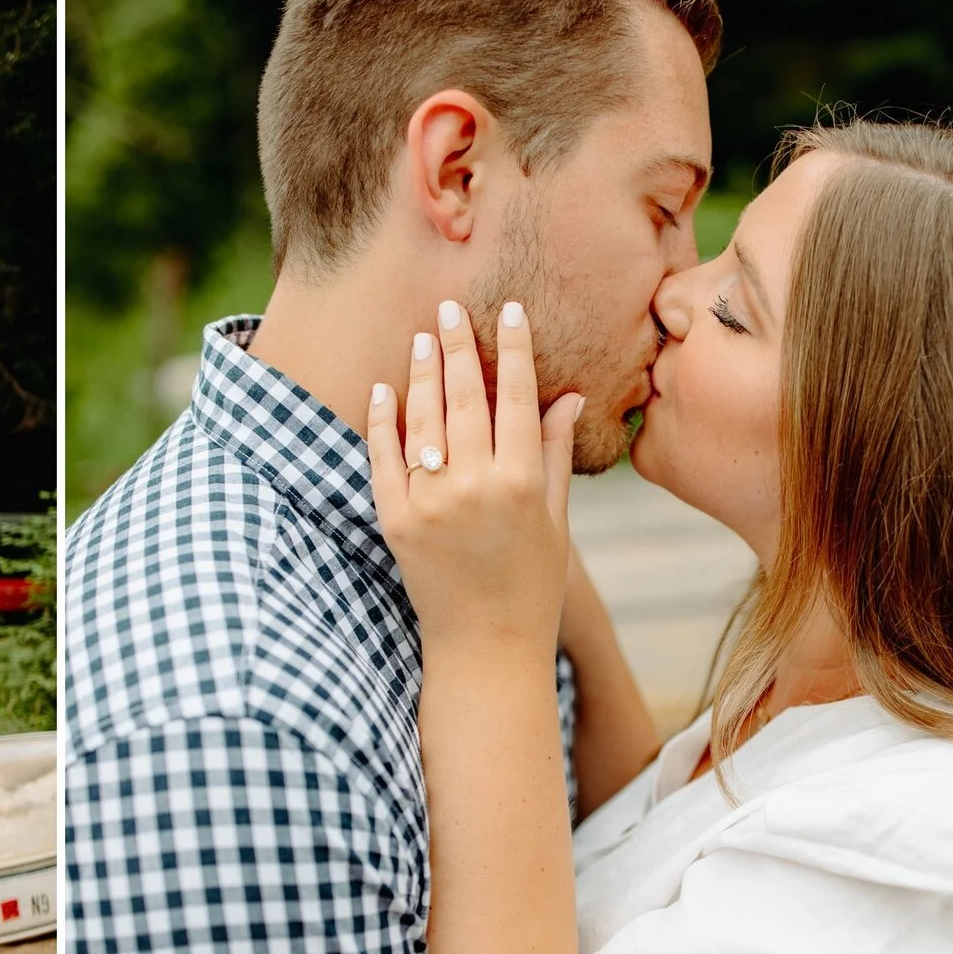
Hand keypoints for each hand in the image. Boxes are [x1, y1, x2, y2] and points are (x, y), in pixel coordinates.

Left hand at [368, 299, 582, 661]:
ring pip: (422, 422)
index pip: (518, 398)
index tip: (508, 310)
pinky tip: (385, 390)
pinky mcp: (395, 522)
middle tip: (449, 307)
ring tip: (422, 337)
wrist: (485, 647)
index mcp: (523, 482)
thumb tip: (569, 396)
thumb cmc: (532, 585)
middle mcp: (476, 486)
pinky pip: (384, 460)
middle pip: (465, 398)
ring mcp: (430, 504)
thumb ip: (556, 455)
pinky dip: (383, 422)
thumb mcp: (555, 520)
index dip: (513, 350)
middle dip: (458, 346)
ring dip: (422, 374)